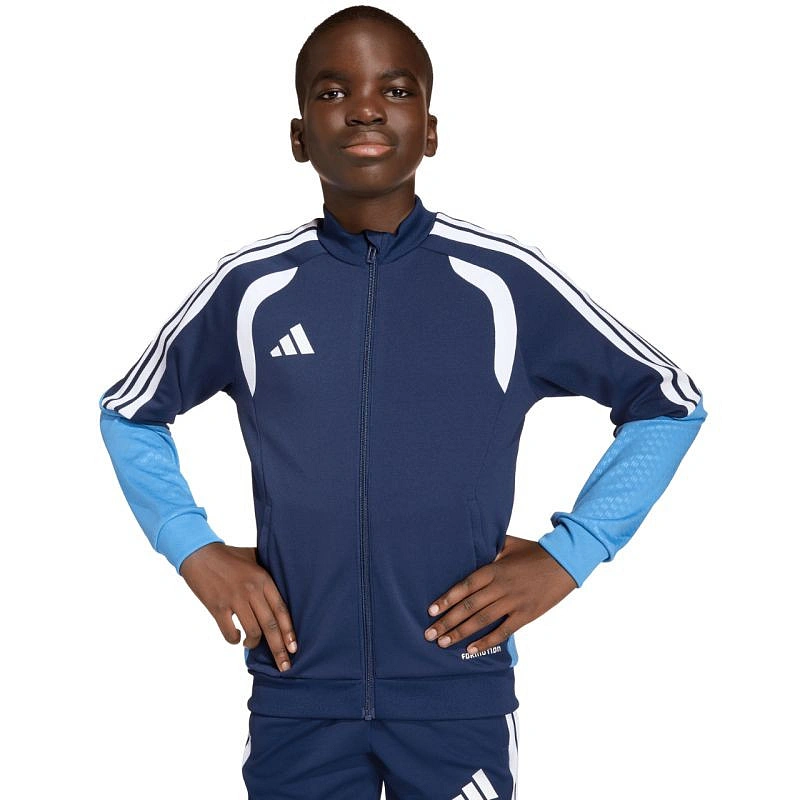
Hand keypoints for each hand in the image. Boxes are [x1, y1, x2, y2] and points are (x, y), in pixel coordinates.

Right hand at [179, 542, 297, 670]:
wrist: (200, 554)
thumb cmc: (229, 556)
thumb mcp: (254, 557)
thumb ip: (267, 572)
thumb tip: (283, 586)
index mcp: (263, 579)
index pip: (281, 610)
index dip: (289, 631)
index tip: (294, 648)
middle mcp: (252, 590)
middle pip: (270, 625)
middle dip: (279, 649)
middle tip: (284, 666)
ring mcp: (234, 599)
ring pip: (253, 631)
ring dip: (254, 644)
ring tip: (251, 645)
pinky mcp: (217, 607)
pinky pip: (230, 633)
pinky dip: (234, 640)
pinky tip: (236, 638)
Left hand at [423, 535, 577, 653]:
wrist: (565, 562)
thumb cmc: (534, 552)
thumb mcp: (509, 544)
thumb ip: (489, 547)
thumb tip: (471, 545)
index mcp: (494, 568)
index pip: (464, 586)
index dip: (446, 599)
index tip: (431, 611)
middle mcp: (501, 586)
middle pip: (469, 607)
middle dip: (447, 622)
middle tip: (429, 634)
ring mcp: (513, 602)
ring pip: (482, 620)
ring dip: (461, 633)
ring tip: (443, 643)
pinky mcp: (526, 614)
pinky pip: (503, 631)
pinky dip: (487, 642)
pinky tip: (471, 650)